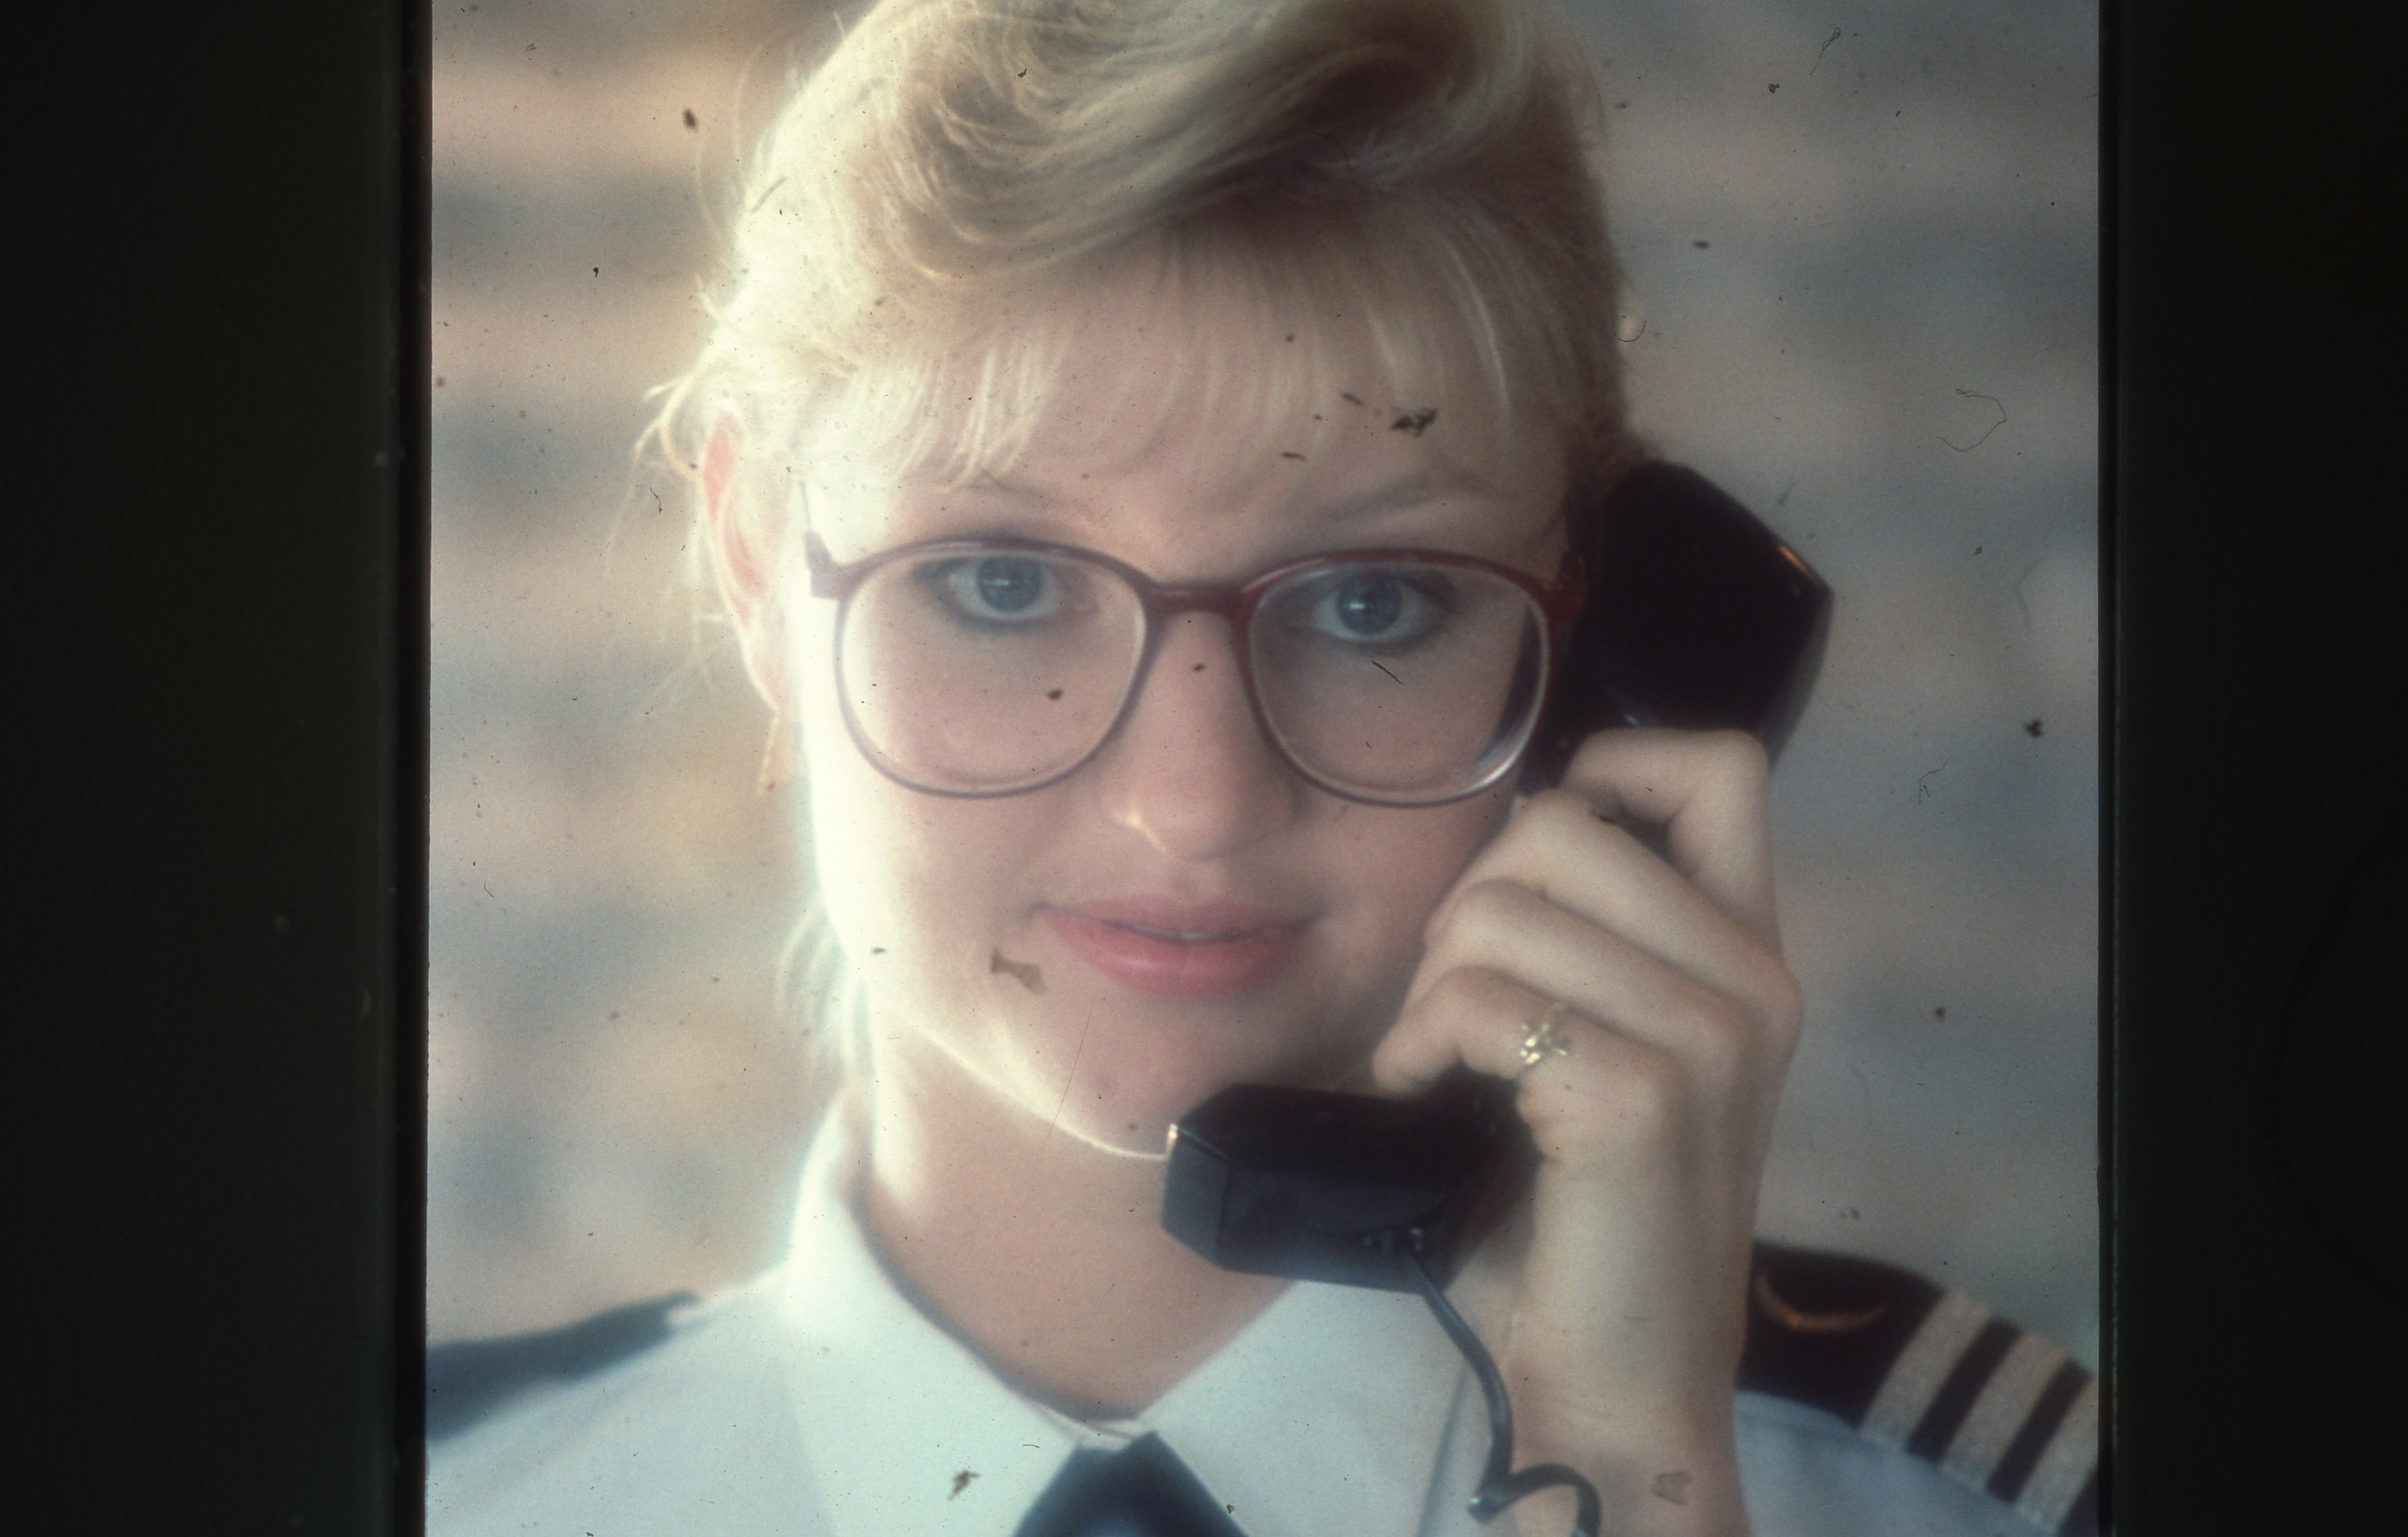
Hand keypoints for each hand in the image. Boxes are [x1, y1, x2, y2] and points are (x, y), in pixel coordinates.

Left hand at [1372, 729, 1801, 1536]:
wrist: (1624, 1382)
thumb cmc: (1587, 1219)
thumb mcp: (1612, 1053)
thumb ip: (1591, 947)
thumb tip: (1499, 845)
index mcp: (1749, 960)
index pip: (1718, 767)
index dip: (1607, 771)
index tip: (1536, 866)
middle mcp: (1751, 985)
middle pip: (1563, 824)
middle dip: (1470, 898)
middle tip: (1454, 1000)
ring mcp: (1706, 1041)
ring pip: (1501, 908)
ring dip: (1429, 981)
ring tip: (1431, 1058)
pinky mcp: (1638, 1099)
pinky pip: (1478, 999)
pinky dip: (1416, 1040)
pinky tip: (1417, 1092)